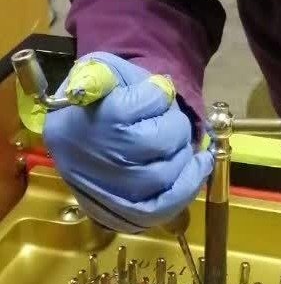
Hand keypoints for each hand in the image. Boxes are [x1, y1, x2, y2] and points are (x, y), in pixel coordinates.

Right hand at [43, 52, 213, 232]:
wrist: (78, 133)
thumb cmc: (99, 98)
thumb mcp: (99, 70)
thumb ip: (112, 72)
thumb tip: (144, 88)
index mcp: (88, 119)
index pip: (144, 102)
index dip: (157, 95)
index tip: (154, 93)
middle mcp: (96, 158)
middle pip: (158, 142)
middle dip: (175, 127)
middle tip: (170, 122)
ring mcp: (108, 190)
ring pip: (164, 176)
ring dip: (184, 156)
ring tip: (181, 144)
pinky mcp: (120, 212)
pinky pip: (161, 209)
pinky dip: (186, 188)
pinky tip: (198, 167)